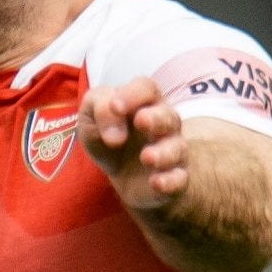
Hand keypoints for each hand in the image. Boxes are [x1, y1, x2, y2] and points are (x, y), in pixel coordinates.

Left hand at [78, 77, 188, 212]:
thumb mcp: (91, 119)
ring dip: (163, 153)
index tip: (115, 106)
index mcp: (144, 103)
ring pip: (177, 148)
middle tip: (141, 121)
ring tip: (146, 157)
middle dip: (155, 118)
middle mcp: (164, 124)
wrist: (124, 176)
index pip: (146, 89)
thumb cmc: (108, 137)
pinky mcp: (174, 178)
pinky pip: (180, 178)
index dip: (132, 95)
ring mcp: (172, 151)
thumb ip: (98, 109)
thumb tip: (113, 133)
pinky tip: (156, 182)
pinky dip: (170, 181)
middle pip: (167, 116)